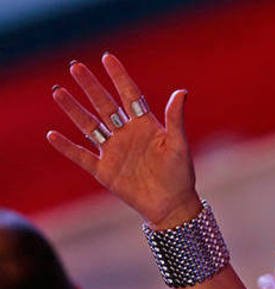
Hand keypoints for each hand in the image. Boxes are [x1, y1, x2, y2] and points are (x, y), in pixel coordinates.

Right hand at [47, 53, 199, 227]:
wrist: (172, 206)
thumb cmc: (180, 175)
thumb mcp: (178, 145)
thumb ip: (175, 119)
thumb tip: (181, 91)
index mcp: (145, 126)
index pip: (130, 96)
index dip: (119, 77)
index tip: (107, 58)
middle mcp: (126, 135)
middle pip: (105, 106)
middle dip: (91, 87)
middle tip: (75, 67)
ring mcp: (113, 152)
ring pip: (89, 126)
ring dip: (74, 110)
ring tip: (58, 91)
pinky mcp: (104, 171)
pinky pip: (81, 156)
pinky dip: (67, 147)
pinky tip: (52, 135)